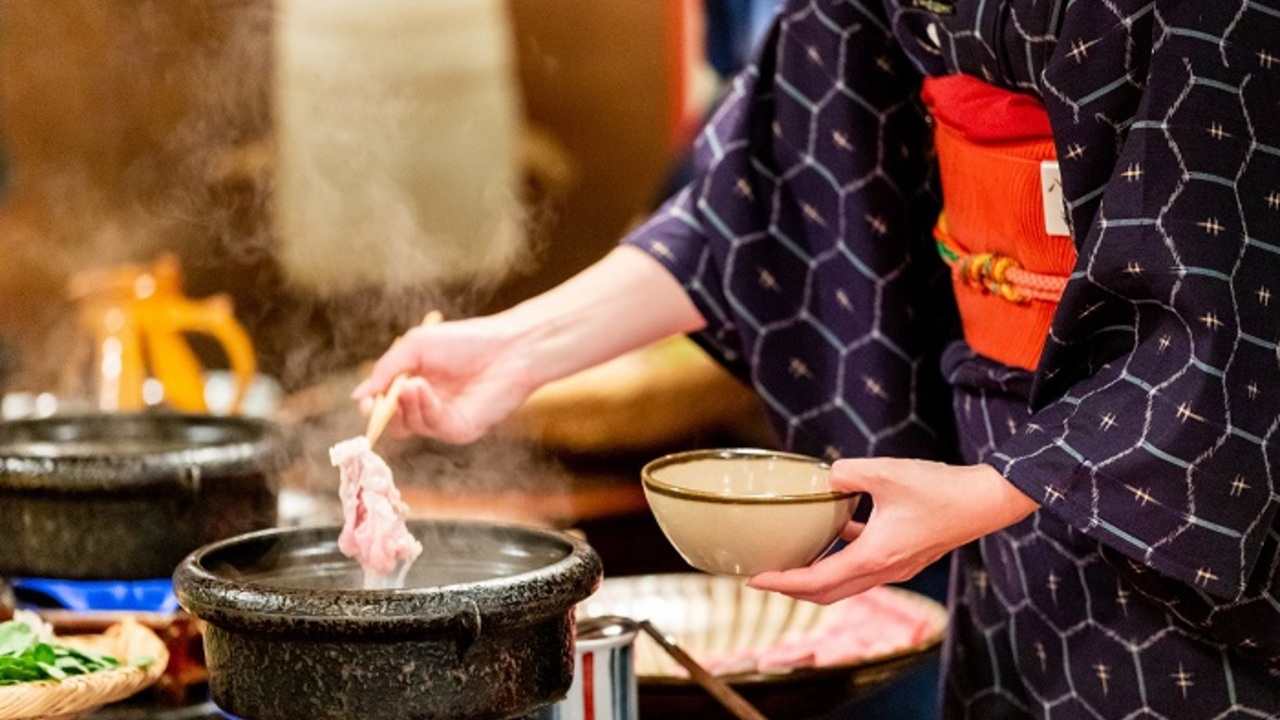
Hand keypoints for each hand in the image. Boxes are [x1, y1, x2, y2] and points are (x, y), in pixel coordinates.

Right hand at [351, 316, 536, 443]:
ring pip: (410, 425)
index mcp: (417, 382)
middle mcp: (429, 404)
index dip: (373, 405)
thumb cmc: (466, 341)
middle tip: (379, 402)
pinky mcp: (461, 429)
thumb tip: (358, 395)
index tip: (365, 401)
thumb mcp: (416, 346)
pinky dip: (424, 408)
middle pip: (395, 422)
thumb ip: (386, 370)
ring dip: (405, 405)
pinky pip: (433, 427)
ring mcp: (445, 419)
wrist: (508, 348)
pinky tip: (424, 389)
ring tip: (413, 383)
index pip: (387, 403)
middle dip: (383, 414)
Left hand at [748, 457, 1036, 603]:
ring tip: (794, 560)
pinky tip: (840, 528)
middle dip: (793, 589)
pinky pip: (867, 565)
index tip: (755, 579)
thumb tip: (826, 476)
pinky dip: (845, 556)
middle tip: (765, 577)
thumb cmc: (940, 489)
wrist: (987, 500)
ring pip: (848, 582)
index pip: (817, 581)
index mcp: (873, 557)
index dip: (782, 582)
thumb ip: (846, 473)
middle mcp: (884, 570)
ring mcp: (899, 566)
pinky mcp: (909, 556)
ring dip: (819, 577)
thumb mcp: (885, 472)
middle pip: (829, 593)